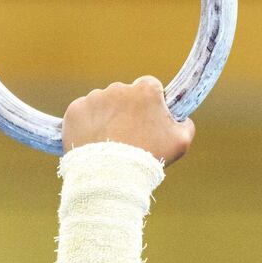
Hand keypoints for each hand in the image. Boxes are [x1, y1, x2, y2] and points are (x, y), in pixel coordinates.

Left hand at [62, 75, 194, 165]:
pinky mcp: (75, 110)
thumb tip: (182, 118)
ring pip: (103, 104)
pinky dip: (87, 125)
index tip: (148, 118)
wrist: (109, 176)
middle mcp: (119, 87)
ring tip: (110, 143)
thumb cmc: (148, 158)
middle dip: (127, 110)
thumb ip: (185, 124)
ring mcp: (95, 97)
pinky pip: (84, 114)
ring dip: (107, 117)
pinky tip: (94, 142)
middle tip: (128, 135)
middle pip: (125, 95)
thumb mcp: (181, 142)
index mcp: (146, 89)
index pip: (150, 86)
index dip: (150, 102)